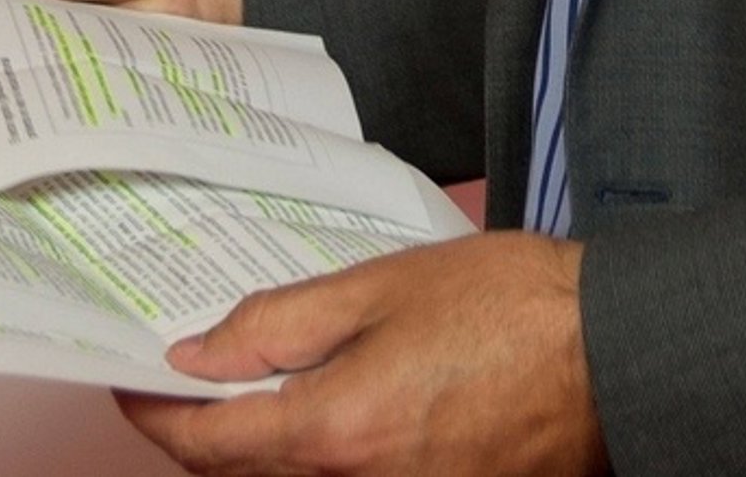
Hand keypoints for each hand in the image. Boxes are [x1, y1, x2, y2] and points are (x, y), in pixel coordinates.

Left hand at [120, 232, 607, 476]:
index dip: (158, 413)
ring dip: (263, 451)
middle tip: (190, 377)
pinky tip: (333, 412)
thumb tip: (201, 353)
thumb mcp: (383, 287)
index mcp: (334, 433)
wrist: (611, 356)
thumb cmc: (513, 310)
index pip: (208, 443)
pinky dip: (321, 460)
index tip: (133, 385)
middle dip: (205, 434)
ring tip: (260, 388)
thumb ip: (283, 322)